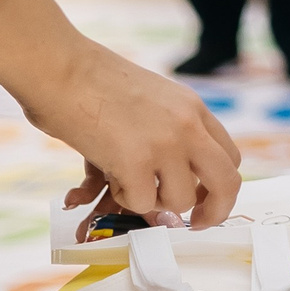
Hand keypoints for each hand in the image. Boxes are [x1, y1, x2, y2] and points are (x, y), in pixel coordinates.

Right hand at [0, 0, 240, 225]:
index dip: (218, 187)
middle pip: (227, 183)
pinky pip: (142, 203)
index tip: (201, 201)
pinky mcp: (136, 162)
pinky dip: (124, 198)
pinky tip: (108, 173)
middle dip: (214, 211)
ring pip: (180, 200)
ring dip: (152, 202)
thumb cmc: (91, 82)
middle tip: (194, 224)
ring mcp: (165, 144)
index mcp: (193, 108)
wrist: (60, 66)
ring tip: (126, 180)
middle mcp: (187, 125)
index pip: (229, 157)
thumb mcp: (148, 101)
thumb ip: (165, 137)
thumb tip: (168, 186)